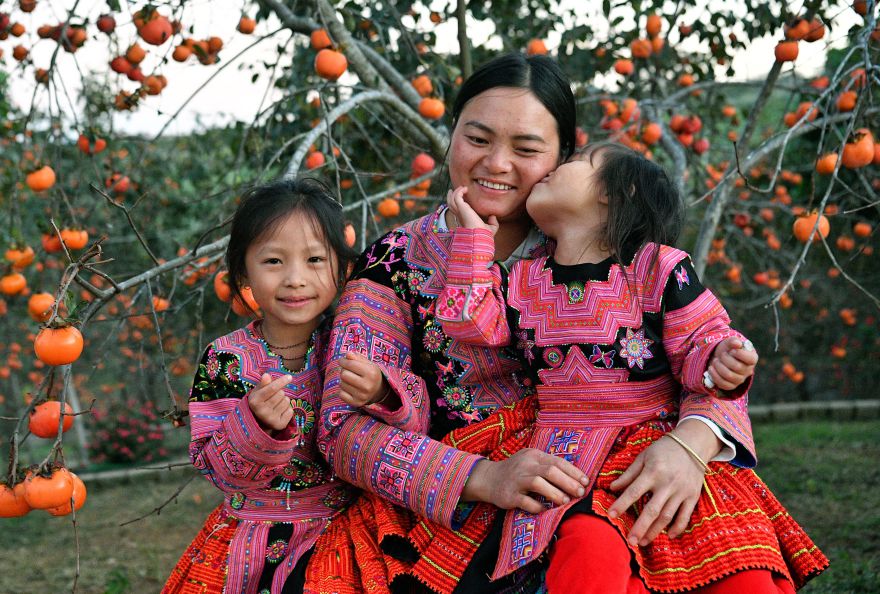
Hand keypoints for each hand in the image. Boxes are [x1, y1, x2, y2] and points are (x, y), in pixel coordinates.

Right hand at [248, 373, 293, 431]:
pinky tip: (279, 412)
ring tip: (275, 405)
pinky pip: (290, 410)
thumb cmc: (260, 402)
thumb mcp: (258, 392)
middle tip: (273, 398)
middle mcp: (262, 412)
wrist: (259, 422)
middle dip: (279, 392)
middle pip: (281, 393)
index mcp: (254, 401)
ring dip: (283, 401)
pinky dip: (287, 410)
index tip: (290, 377)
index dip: (281, 381)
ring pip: (286, 401)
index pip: (272, 388)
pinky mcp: (280, 425)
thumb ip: (263, 383)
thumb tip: (266, 375)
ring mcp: (271, 419)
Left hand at [338, 351, 390, 406]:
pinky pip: (341, 394)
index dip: (343, 361)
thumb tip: (347, 354)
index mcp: (371, 373)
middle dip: (344, 371)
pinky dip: (343, 390)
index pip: (350, 364)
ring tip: (351, 380)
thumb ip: (357, 357)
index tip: (342, 361)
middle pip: (344, 375)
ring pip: (341, 384)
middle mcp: (367, 385)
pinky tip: (350, 388)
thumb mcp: (367, 363)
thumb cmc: (370, 374)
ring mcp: (362, 396)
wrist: (379, 390)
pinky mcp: (357, 403)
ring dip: (343, 380)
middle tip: (348, 371)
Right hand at [446, 186, 498, 234]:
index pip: (458, 212)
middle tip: (452, 190)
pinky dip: (459, 191)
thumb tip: (493, 216)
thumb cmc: (484, 235)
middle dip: (451, 197)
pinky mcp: (461, 208)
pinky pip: (457, 196)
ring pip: (451, 200)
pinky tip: (465, 188)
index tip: (461, 198)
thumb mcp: (490, 229)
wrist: (479, 237)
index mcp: (464, 220)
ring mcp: (459, 212)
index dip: (458, 205)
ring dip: (455, 192)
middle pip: (451, 205)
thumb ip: (492, 223)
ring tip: (460, 187)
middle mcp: (460, 216)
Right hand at [461, 449, 588, 513]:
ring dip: (555, 493)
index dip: (573, 472)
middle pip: (550, 471)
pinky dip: (537, 506)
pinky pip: (525, 501)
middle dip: (568, 482)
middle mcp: (525, 465)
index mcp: (534, 455)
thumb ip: (548, 466)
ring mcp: (516, 480)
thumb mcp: (531, 462)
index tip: (585, 482)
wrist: (489, 479)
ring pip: (538, 484)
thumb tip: (576, 477)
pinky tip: (545, 509)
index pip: (557, 461)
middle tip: (580, 493)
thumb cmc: (517, 472)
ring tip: (566, 501)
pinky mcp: (509, 495)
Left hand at [607, 419, 719, 545]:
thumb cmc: (663, 449)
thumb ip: (629, 474)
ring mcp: (681, 492)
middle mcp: (667, 484)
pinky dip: (678, 528)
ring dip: (655, 531)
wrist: (692, 444)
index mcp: (653, 472)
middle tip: (630, 541)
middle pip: (652, 510)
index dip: (621, 504)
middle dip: (640, 527)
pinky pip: (685, 516)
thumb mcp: (643, 456)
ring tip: (643, 542)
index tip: (610, 516)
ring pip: (667, 516)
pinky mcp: (692, 496)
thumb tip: (612, 488)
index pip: (634, 492)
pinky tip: (669, 536)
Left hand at [706, 338, 757, 390]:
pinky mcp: (731, 386)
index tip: (732, 350)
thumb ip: (734, 341)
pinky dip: (714, 375)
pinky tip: (711, 368)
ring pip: (729, 375)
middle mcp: (748, 370)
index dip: (740, 354)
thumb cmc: (728, 349)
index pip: (751, 359)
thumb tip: (737, 343)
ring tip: (716, 361)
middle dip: (725, 358)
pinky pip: (723, 384)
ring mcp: (740, 379)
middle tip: (722, 355)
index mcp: (752, 358)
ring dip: (718, 366)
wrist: (719, 358)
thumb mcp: (730, 342)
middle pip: (737, 367)